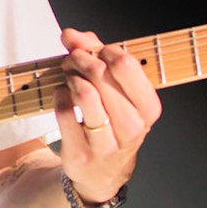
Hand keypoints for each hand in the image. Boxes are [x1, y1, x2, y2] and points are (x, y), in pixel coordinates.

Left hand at [54, 28, 160, 203]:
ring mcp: (107, 143)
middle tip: (72, 60)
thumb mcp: (116, 90)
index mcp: (148, 108)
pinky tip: (62, 95)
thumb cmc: (112, 122)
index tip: (94, 51)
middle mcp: (132, 127)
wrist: (102, 172)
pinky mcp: (81, 152)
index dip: (103, 50)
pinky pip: (64, 110)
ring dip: (70, 76)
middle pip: (100, 74)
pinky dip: (58, 95)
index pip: (126, 64)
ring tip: (68, 76)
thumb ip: (95, 54)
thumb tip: (71, 35)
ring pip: (83, 92)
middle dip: (80, 59)